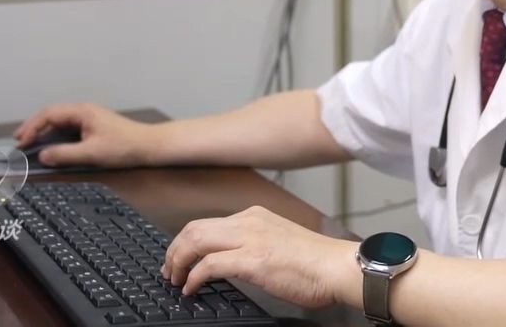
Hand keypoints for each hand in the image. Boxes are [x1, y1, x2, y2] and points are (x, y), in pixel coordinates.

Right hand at [13, 103, 151, 167]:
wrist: (149, 146)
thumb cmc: (123, 147)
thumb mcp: (92, 153)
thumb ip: (65, 154)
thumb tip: (43, 155)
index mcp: (82, 112)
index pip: (49, 114)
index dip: (32, 126)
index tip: (21, 141)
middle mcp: (84, 111)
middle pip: (52, 114)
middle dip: (34, 126)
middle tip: (19, 140)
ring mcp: (89, 118)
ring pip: (60, 121)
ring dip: (44, 130)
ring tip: (29, 142)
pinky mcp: (93, 127)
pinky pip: (68, 127)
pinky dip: (55, 135)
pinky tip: (50, 144)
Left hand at [162, 205, 355, 309]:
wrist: (336, 267)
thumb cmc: (315, 263)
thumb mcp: (278, 242)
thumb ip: (254, 245)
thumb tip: (233, 261)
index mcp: (255, 216)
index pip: (208, 223)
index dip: (186, 242)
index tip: (180, 259)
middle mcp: (249, 221)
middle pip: (194, 228)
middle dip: (175, 250)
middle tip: (169, 271)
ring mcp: (250, 238)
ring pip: (196, 240)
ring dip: (179, 261)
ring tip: (175, 279)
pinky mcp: (252, 259)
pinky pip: (209, 265)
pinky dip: (194, 277)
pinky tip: (192, 288)